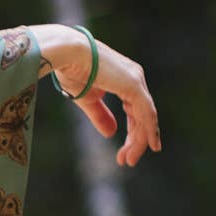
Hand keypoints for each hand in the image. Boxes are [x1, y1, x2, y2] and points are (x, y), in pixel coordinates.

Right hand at [38, 26, 160, 168]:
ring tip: (131, 160)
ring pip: (146, 117)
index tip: (123, 154)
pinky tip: (147, 145)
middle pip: (142, 116)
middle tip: (128, 161)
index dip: (132, 133)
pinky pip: (146, 113)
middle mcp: (134, 78)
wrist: (67, 54)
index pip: (135, 110)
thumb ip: (101, 116)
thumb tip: (111, 133)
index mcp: (124, 79)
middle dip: (136, 140)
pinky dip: (147, 130)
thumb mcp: (87, 100)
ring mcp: (136, 81)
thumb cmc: (71, 71)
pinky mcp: (134, 85)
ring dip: (140, 140)